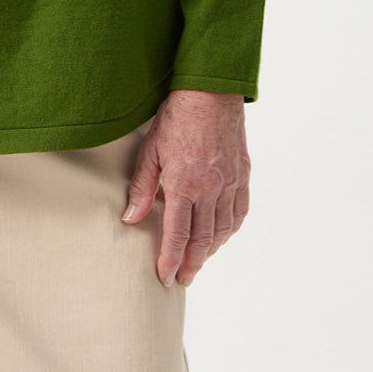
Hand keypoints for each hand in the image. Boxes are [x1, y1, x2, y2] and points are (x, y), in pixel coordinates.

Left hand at [121, 89, 249, 287]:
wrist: (209, 92)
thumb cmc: (177, 116)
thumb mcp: (150, 149)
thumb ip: (142, 186)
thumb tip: (131, 217)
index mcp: (184, 184)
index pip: (177, 234)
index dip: (171, 259)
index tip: (166, 276)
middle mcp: (210, 189)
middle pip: (202, 239)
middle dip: (191, 263)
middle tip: (183, 279)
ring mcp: (229, 183)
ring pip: (222, 230)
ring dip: (210, 250)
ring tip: (198, 261)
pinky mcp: (241, 175)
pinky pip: (239, 212)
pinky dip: (230, 230)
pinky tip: (222, 236)